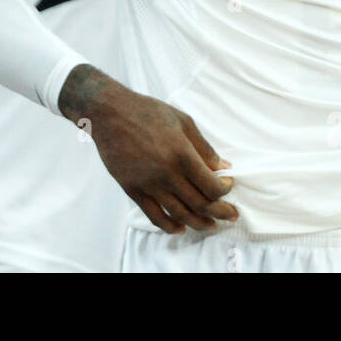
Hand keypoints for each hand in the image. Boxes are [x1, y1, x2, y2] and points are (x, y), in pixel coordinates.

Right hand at [59, 65, 237, 233]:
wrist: (109, 113)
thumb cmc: (147, 112)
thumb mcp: (183, 121)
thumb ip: (204, 147)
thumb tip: (223, 167)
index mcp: (182, 154)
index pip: (211, 186)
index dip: (224, 190)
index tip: (227, 185)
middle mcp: (167, 173)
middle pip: (200, 204)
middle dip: (220, 212)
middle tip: (230, 215)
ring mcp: (148, 184)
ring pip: (180, 215)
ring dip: (199, 224)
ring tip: (211, 226)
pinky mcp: (133, 190)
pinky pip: (154, 216)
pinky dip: (170, 226)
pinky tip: (181, 228)